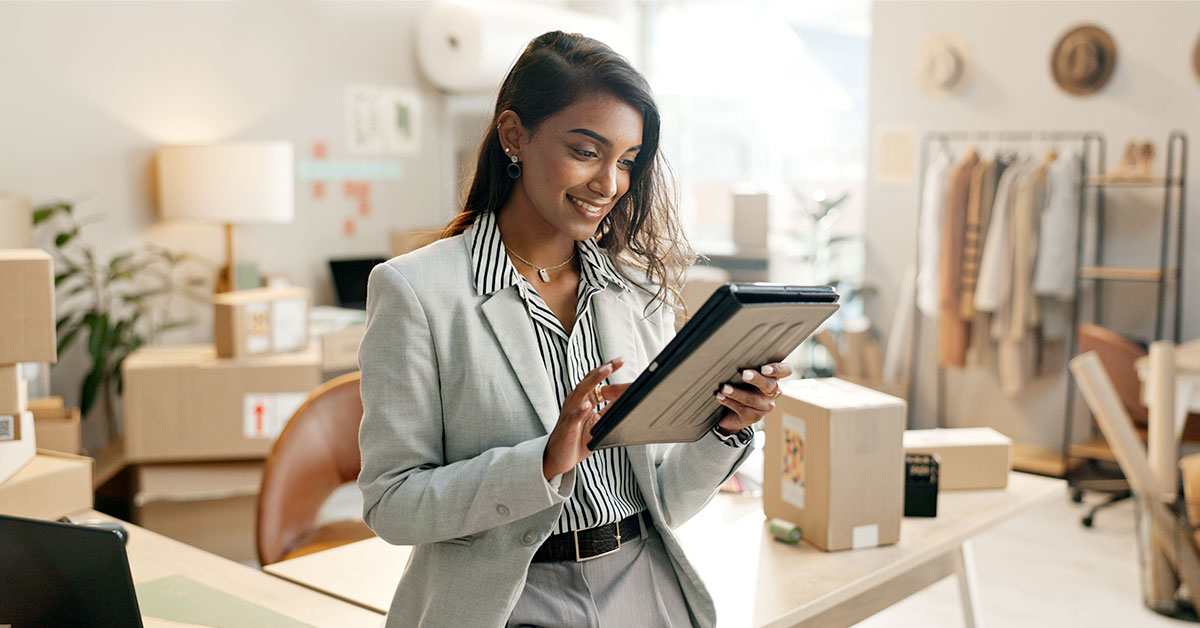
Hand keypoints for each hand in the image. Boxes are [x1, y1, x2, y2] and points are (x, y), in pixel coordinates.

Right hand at [542, 357, 629, 479]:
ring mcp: (569, 413)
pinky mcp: (566, 428)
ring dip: (594, 380)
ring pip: (580, 392)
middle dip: (604, 369)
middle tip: (619, 360)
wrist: (557, 458)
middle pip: (590, 381)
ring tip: (607, 370)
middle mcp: (575, 402)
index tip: (625, 363)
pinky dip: (580, 411)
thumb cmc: (576, 439)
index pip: (599, 382)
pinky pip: (573, 418)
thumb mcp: (599, 422)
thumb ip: (610, 409)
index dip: (613, 375)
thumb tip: (628, 399)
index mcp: (584, 399)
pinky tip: (588, 405)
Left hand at [715, 362, 791, 434]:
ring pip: (752, 399)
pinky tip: (720, 396)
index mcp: (773, 378)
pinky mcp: (753, 417)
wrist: (731, 414)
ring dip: (736, 392)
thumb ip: (746, 366)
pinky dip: (729, 401)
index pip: (785, 370)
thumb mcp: (745, 376)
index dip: (778, 369)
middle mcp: (772, 392)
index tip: (764, 368)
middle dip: (756, 379)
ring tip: (724, 388)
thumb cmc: (739, 387)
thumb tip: (733, 355)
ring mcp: (764, 406)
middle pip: (769, 385)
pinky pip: (742, 409)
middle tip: (744, 374)